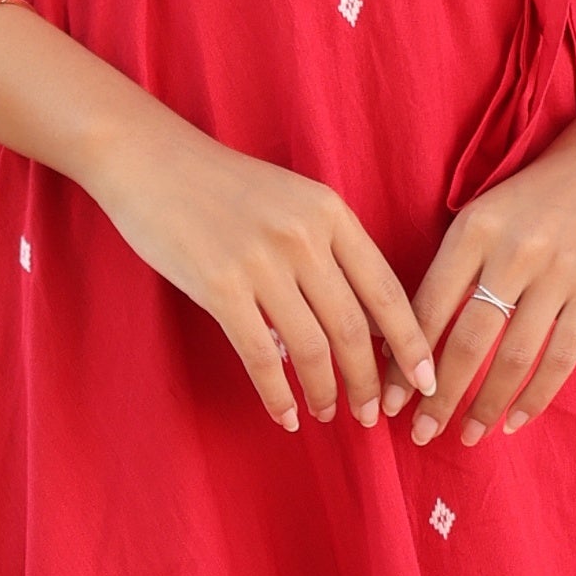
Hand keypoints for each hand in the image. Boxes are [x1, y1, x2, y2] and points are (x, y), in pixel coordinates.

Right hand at [86, 112, 440, 436]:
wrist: (150, 160)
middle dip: (368, 381)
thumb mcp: (292, 200)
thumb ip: (328, 249)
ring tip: (329, 414)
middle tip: (371, 414)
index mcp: (330, 213)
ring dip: (325, 392)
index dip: (410, 342)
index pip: (385, 289)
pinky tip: (286, 416)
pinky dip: (278, 395)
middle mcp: (303, 237)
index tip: (425, 379)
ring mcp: (261, 263)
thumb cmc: (223, 185)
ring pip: (311, 348)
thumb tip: (359, 323)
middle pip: (352, 328)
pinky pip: (260, 356)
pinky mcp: (219, 287)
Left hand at [411, 88, 575, 444]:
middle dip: (438, 397)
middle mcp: (512, 252)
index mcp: (472, 229)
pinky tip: (515, 421)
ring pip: (513, 358)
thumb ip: (455, 265)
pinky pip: (560, 358)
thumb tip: (412, 335)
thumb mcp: (486, 212)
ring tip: (467, 435)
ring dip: (485, 406)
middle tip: (419, 433)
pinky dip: (536, 396)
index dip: (404, 361)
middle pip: (467, 341)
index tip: (389, 400)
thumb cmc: (539, 192)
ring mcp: (557, 273)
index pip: (428, 307)